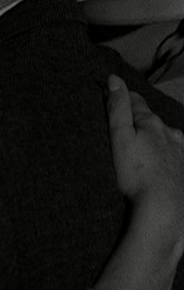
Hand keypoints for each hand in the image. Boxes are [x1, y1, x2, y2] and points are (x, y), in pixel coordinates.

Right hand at [107, 75, 183, 252]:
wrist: (165, 210)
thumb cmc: (137, 175)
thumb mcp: (119, 138)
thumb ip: (117, 108)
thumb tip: (114, 79)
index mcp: (151, 124)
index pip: (135, 102)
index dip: (122, 96)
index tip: (111, 93)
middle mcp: (170, 134)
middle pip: (152, 120)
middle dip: (139, 119)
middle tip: (124, 122)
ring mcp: (180, 153)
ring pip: (165, 138)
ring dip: (154, 137)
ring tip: (141, 146)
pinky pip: (173, 156)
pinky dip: (164, 156)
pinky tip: (157, 165)